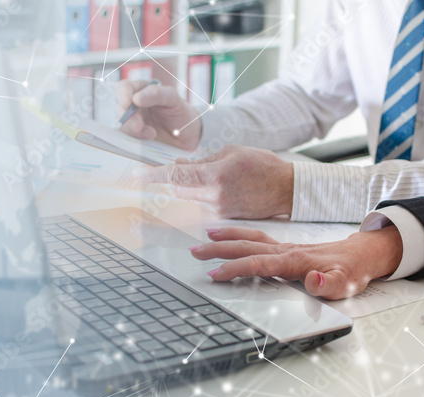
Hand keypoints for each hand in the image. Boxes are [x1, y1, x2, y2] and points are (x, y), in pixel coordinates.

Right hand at [115, 80, 201, 150]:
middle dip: (129, 118)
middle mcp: (134, 105)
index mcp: (141, 90)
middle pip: (121, 109)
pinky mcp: (134, 137)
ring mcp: (133, 121)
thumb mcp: (173, 99)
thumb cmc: (180, 112)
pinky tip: (150, 138)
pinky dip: (136, 139)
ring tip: (152, 134)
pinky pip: (127, 138)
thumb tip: (136, 98)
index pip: (124, 88)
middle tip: (139, 126)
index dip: (122, 95)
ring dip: (134, 131)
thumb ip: (156, 94)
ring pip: (122, 125)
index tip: (127, 104)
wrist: (188, 134)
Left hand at [137, 144, 293, 218]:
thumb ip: (202, 160)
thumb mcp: (231, 152)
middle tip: (181, 166)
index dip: (153, 175)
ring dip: (189, 186)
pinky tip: (218, 185)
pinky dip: (202, 194)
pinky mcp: (224, 217)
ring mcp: (218, 210)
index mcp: (215, 176)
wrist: (286, 190)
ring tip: (209, 174)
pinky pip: (202, 204)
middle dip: (174, 179)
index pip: (175, 177)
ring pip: (189, 197)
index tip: (137, 174)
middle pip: (178, 190)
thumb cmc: (262, 165)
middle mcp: (214, 197)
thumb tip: (180, 165)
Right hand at [189, 226, 402, 299]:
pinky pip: (256, 238)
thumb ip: (328, 284)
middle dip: (218, 249)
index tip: (215, 274)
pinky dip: (238, 235)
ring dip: (225, 238)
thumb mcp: (346, 284)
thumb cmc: (352, 271)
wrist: (362, 254)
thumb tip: (314, 281)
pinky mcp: (284, 247)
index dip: (235, 269)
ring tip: (203, 238)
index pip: (258, 264)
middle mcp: (285, 250)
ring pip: (248, 239)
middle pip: (246, 248)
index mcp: (295, 261)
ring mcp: (283, 247)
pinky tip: (227, 236)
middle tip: (194, 253)